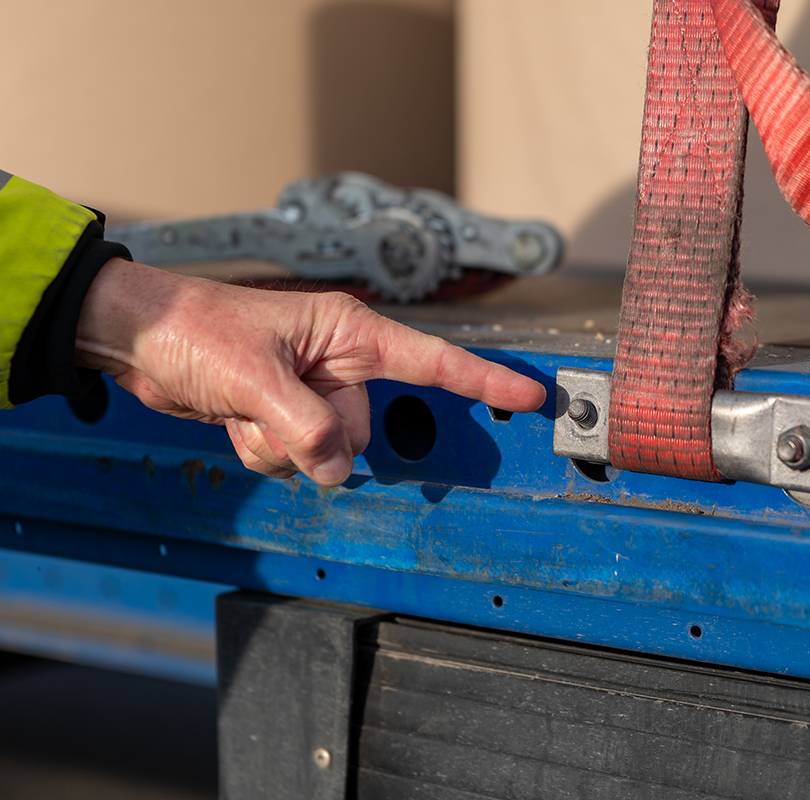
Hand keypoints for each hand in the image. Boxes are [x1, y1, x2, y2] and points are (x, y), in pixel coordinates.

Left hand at [76, 259, 545, 485]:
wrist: (139, 339)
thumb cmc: (195, 330)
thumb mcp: (255, 378)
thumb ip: (307, 426)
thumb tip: (338, 467)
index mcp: (349, 332)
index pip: (433, 361)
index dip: (485, 380)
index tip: (530, 395)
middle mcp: (340, 363)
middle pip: (367, 429)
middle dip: (320, 436)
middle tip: (268, 407)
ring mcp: (314, 391)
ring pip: (332, 452)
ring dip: (285, 447)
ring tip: (245, 409)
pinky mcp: (288, 414)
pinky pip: (299, 458)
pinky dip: (267, 451)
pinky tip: (237, 420)